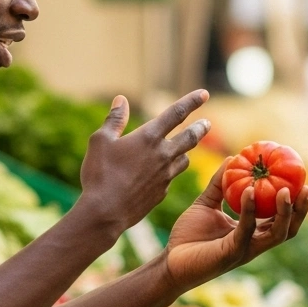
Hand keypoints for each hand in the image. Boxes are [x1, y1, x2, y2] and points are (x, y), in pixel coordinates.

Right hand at [78, 91, 210, 233]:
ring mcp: (165, 176)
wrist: (105, 212)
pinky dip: (170, 172)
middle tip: (208, 123)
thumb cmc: (99, 174)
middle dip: (201, 128)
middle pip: (190, 137)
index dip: (192, 101)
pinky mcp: (162, 192)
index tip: (204, 93)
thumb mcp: (100, 141)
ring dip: (185, 152)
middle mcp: (163, 155)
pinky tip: (161, 175)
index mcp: (149, 137)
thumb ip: (114, 119)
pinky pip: (171, 178)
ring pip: (184, 159)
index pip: (176, 113)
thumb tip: (120, 100)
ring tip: (183, 150)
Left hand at [161, 160, 307, 292]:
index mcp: (252, 233)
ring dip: (284, 213)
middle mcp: (254, 243)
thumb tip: (232, 158)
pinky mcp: (231, 253)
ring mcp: (245, 249)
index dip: (295, 203)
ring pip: (276, 234)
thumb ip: (220, 184)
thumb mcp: (206, 204)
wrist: (170, 260)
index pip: (281, 219)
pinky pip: (245, 230)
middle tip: (305, 187)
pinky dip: (249, 210)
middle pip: (288, 229)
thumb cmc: (188, 236)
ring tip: (285, 190)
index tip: (300, 180)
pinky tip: (249, 191)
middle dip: (300, 210)